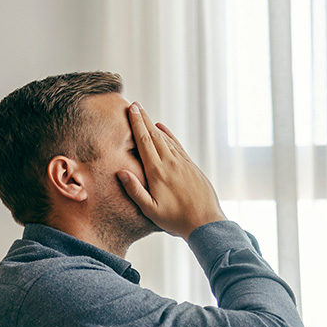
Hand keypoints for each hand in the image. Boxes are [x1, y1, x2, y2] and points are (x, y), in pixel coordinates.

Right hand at [116, 102, 225, 239]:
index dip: (137, 124)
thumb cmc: (176, 220)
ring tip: (145, 115)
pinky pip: (177, 145)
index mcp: (157, 172)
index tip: (131, 109)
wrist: (205, 221)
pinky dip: (168, 135)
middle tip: (135, 105)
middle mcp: (170, 163)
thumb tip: (121, 173)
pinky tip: (163, 129)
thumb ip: (135, 191)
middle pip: (154, 135)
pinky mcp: (191, 166)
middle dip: (143, 119)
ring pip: (165, 138)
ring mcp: (182, 163)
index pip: (145, 141)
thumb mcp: (151, 210)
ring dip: (154, 125)